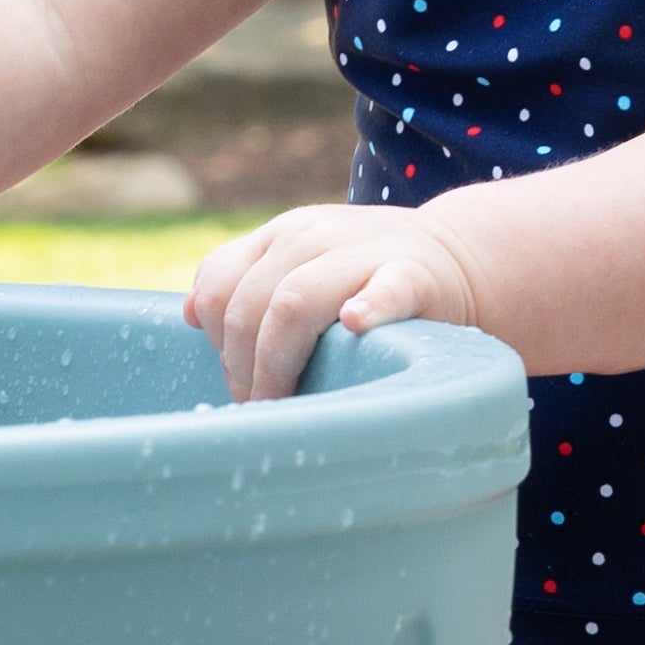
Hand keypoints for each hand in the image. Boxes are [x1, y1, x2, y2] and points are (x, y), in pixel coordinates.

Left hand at [185, 203, 476, 401]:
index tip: (236, 381)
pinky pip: (384, 290)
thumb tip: (187, 315)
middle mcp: (313, 236)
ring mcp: (363, 252)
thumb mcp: (299, 264)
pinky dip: (367, 306)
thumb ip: (243, 280)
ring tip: (284, 403)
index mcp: (280, 236)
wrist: (457, 259)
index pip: (219, 288)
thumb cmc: (364, 276)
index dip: (215, 342)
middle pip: (251, 305)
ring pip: (295, 301)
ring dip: (278, 361)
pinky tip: (353, 324)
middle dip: (243, 366)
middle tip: (259, 408)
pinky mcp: (413, 275)